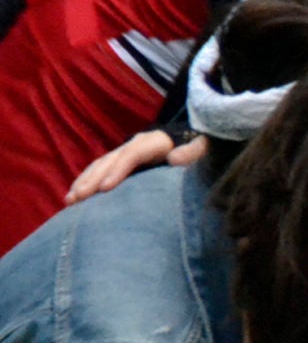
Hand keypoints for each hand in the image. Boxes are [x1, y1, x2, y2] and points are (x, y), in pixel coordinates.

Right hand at [67, 130, 200, 203]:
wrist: (193, 142)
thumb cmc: (199, 150)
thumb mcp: (202, 149)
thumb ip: (193, 153)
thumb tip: (175, 159)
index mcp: (155, 142)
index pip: (132, 154)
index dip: (118, 170)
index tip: (105, 188)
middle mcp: (135, 144)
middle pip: (110, 160)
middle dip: (92, 179)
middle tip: (78, 198)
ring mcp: (125, 152)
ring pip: (99, 165)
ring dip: (83, 182)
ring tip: (70, 201)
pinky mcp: (120, 162)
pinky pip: (98, 171)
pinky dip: (85, 183)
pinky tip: (73, 198)